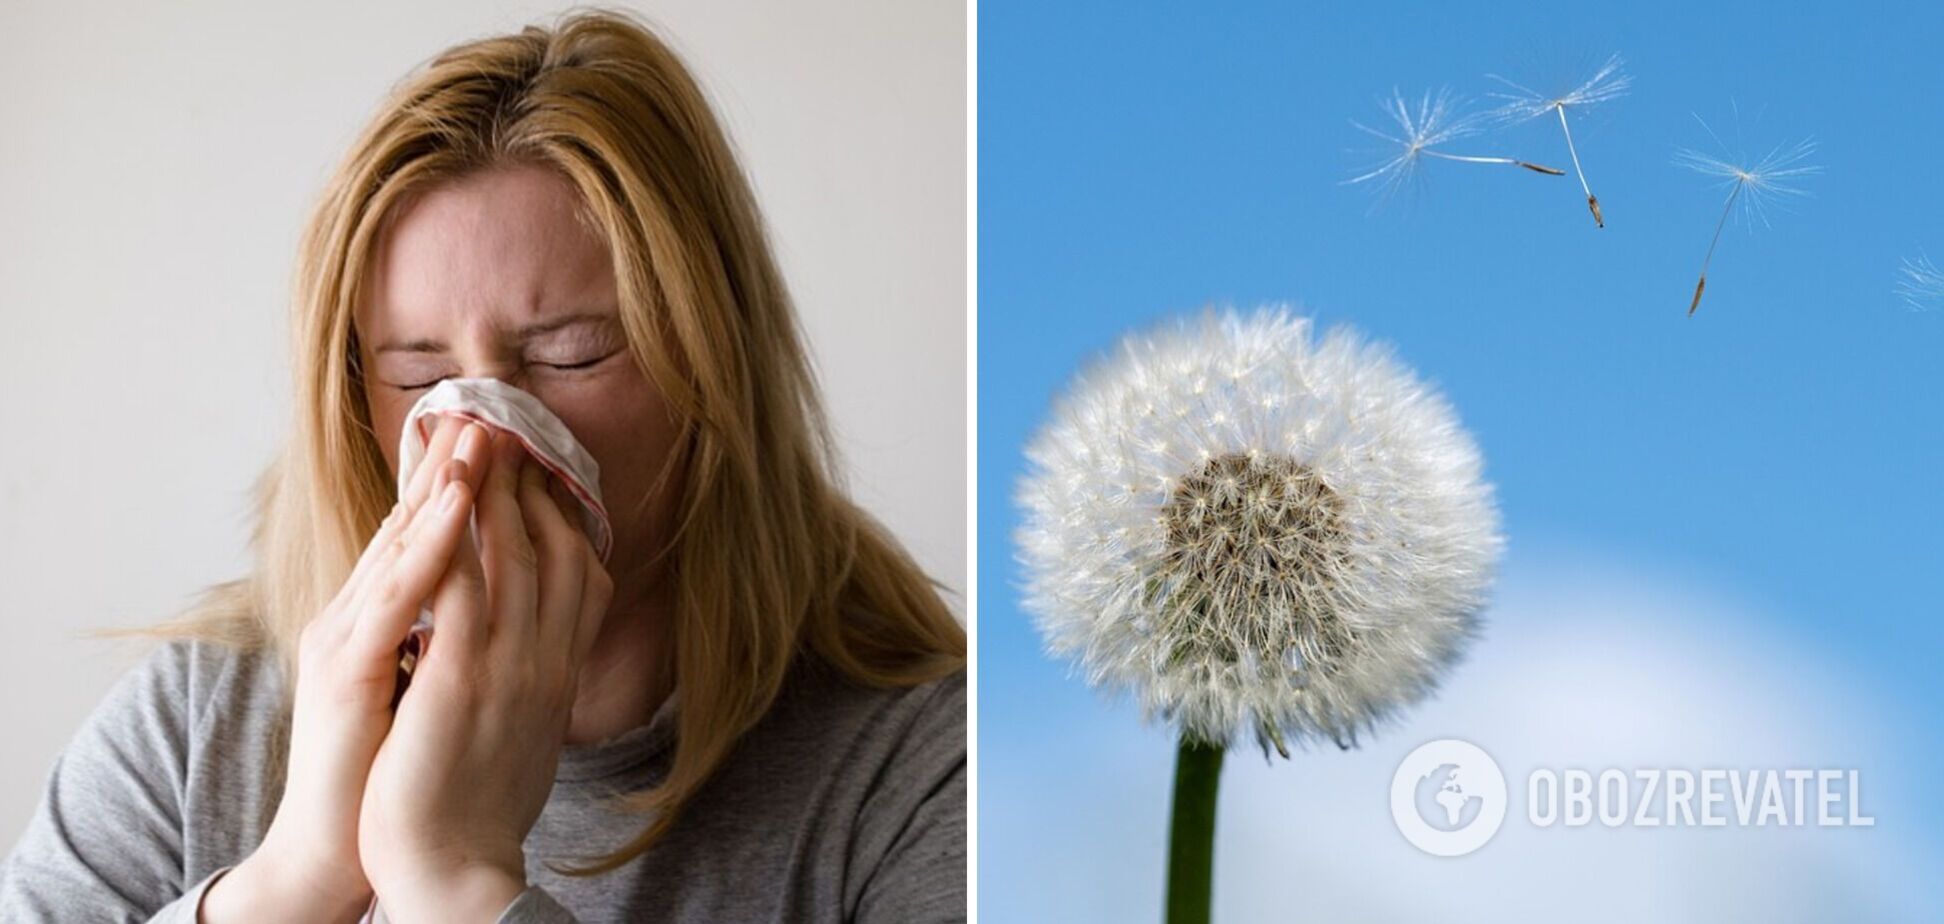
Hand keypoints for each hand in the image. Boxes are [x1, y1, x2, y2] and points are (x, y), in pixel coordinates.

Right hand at [201, 415, 491, 922]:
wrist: (347, 851)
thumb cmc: (390, 775)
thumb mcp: (428, 689)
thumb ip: (446, 640)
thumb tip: (486, 608)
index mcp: (378, 625)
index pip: (420, 541)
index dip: (453, 488)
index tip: (492, 440)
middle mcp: (354, 621)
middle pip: (404, 528)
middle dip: (446, 468)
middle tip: (485, 411)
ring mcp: (345, 641)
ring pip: (397, 548)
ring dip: (439, 487)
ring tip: (476, 436)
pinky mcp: (347, 671)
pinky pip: (395, 597)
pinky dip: (429, 548)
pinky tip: (458, 510)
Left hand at [357, 430, 612, 919]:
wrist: (455, 870)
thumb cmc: (475, 809)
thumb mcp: (521, 732)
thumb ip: (531, 682)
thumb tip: (535, 654)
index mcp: (558, 672)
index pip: (577, 573)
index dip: (560, 514)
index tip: (538, 470)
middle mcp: (546, 660)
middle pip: (549, 548)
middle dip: (525, 482)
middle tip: (504, 425)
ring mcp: (509, 666)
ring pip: (509, 555)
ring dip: (490, 488)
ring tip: (474, 433)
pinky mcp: (462, 678)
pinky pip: (463, 588)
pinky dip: (455, 536)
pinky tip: (442, 495)